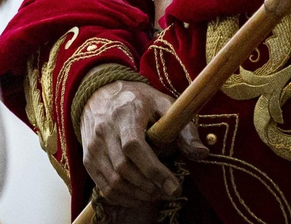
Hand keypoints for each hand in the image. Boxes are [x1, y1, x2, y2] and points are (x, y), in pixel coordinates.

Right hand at [78, 80, 206, 208]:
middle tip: (169, 192)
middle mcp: (105, 129)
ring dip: (138, 195)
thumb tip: (202, 153)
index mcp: (125, 113)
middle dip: (150, 187)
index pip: (134, 146)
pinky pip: (103, 187)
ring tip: (156, 194)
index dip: (154, 170)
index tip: (174, 186)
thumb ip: (184, 128)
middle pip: (124, 169)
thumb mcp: (164, 104)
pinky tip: (138, 196)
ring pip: (113, 181)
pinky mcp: (88, 158)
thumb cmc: (137, 100)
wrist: (99, 92)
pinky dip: (122, 198)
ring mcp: (93, 145)